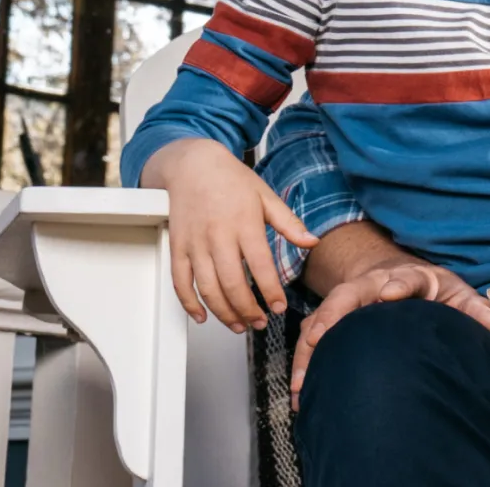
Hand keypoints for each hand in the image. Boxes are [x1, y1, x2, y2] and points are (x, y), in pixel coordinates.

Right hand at [142, 138, 317, 330]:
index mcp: (244, 224)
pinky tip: (202, 316)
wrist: (193, 164)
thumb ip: (289, 223)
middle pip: (231, 283)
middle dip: (247, 310)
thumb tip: (312, 242)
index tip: (278, 307)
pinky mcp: (178, 247)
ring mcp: (195, 244)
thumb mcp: (266, 196)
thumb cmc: (231, 179)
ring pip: (206, 287)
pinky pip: (180, 281)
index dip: (270, 291)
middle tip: (259, 323)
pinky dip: (189, 303)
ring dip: (222, 312)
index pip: (260, 266)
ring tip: (238, 325)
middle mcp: (218, 236)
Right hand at [291, 252, 489, 404]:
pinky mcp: (334, 319)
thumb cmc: (432, 288)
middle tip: (319, 339)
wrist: (398, 274)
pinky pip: (313, 338)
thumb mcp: (455, 292)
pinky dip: (304, 362)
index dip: (396, 285)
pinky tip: (301, 391)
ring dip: (309, 349)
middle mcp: (372, 284)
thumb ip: (472, 307)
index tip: (387, 295)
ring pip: (322, 318)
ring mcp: (349, 301)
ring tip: (302, 382)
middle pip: (348, 294)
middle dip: (333, 314)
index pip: (403, 279)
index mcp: (407, 277)